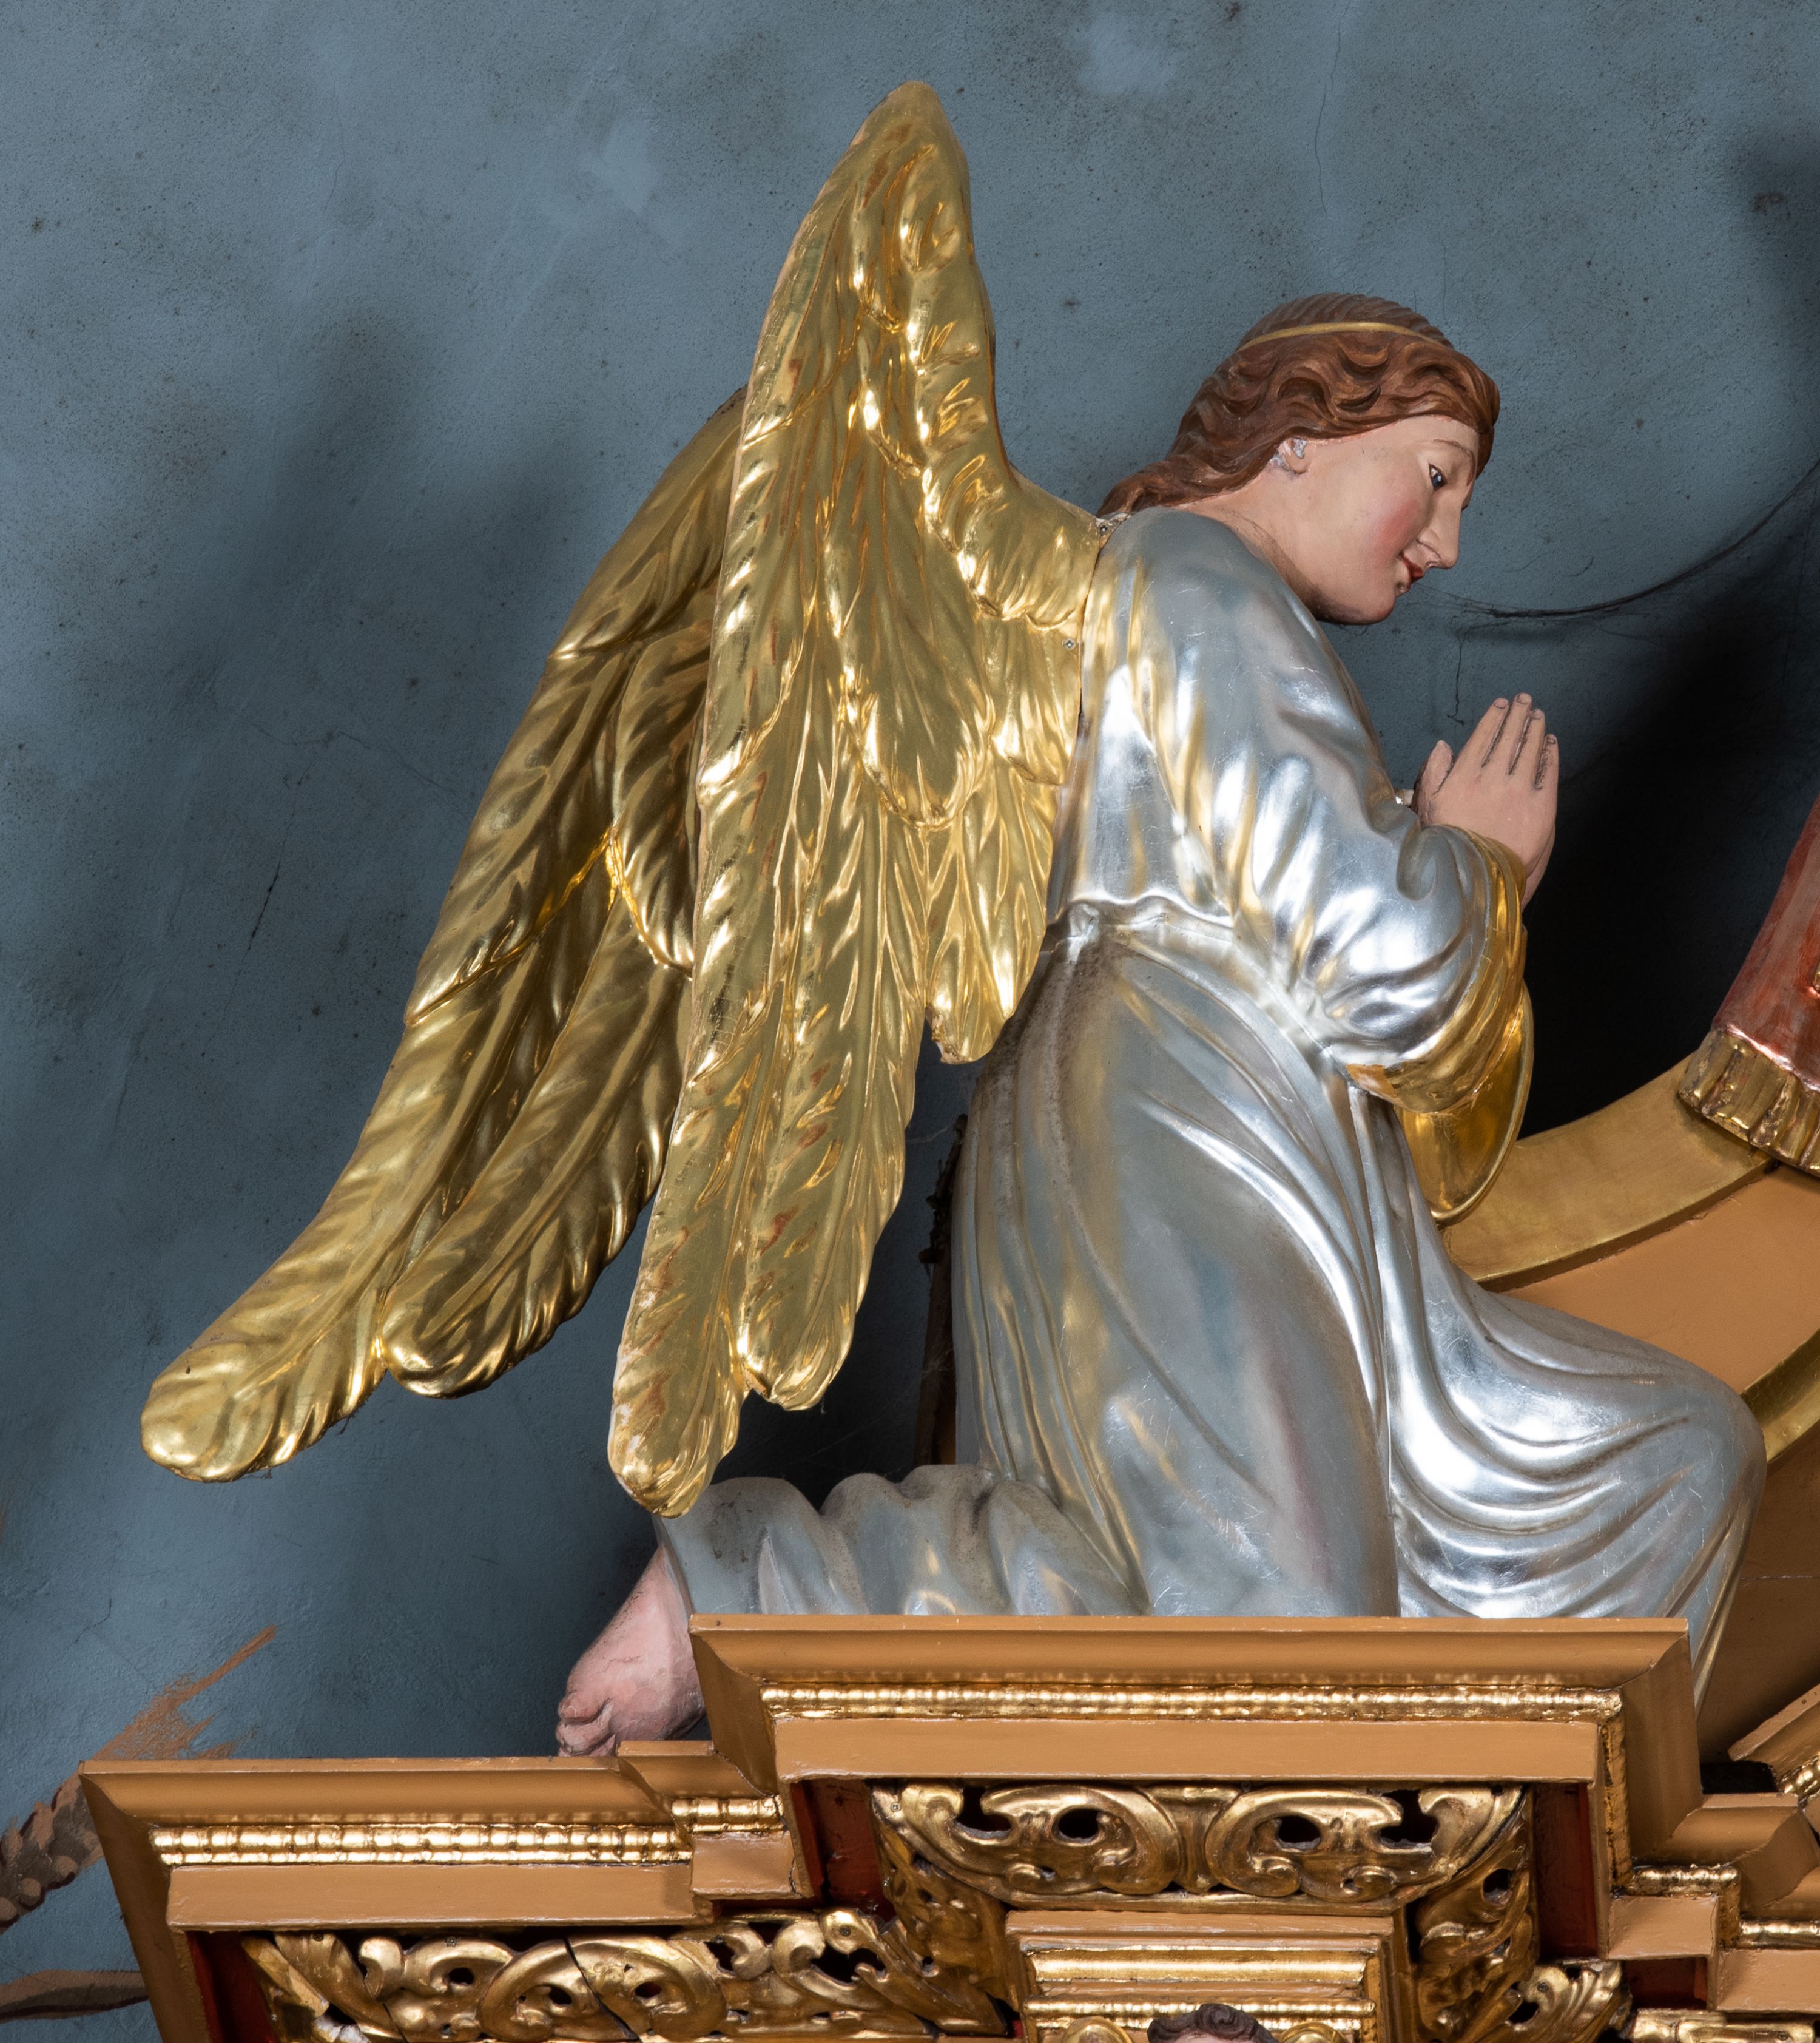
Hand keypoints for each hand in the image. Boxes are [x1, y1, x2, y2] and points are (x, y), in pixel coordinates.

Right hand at [1414, 694, 1558, 902]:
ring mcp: (1519, 791)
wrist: (1476, 875)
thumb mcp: (1428, 806)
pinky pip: (1547, 772)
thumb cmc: (1446, 842)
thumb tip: (1444, 745)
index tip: (1501, 704)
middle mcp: (1492, 777)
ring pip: (1529, 750)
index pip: (1482, 737)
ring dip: (1535, 728)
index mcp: (1463, 777)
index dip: (1494, 718)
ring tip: (1538, 715)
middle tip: (1525, 699)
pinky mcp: (1541, 806)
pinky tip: (1551, 743)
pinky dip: (1550, 754)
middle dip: (1518, 715)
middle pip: (1509, 738)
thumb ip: (1433, 773)